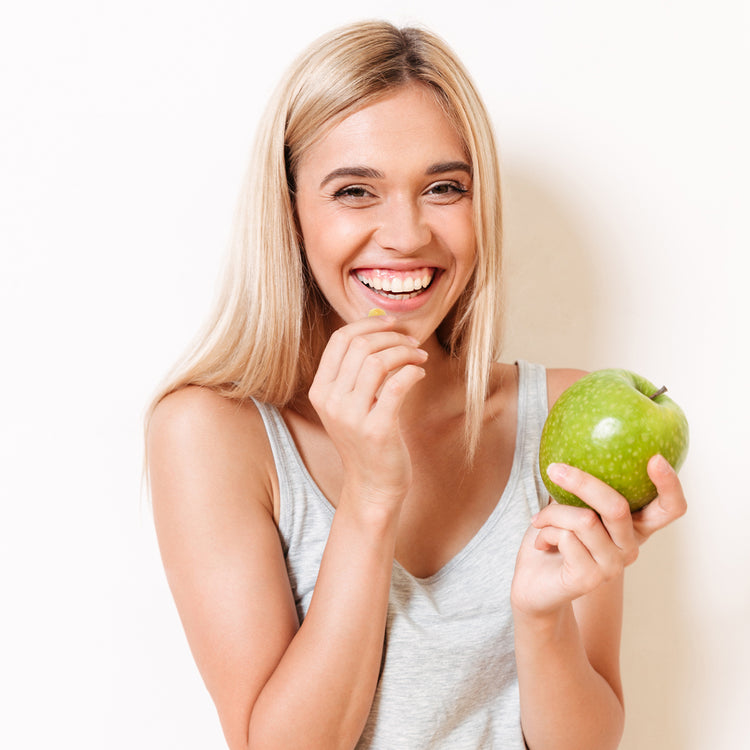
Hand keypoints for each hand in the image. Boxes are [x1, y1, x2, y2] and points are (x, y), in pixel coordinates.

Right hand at [308, 315, 427, 507]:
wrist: (372, 485)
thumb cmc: (366, 439)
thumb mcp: (349, 404)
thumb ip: (356, 370)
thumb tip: (379, 326)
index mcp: (320, 390)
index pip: (339, 340)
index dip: (368, 324)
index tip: (393, 324)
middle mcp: (331, 402)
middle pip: (361, 346)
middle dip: (393, 337)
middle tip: (413, 343)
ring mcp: (352, 417)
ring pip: (378, 362)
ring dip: (405, 352)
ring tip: (420, 357)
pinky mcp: (377, 430)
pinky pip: (397, 385)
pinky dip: (413, 372)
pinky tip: (420, 374)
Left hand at [511, 455, 686, 617]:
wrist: (533, 583)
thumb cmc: (553, 538)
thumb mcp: (570, 505)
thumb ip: (582, 486)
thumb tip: (577, 440)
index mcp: (633, 526)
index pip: (670, 508)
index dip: (669, 484)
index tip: (656, 458)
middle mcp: (629, 547)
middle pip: (617, 506)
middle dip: (583, 483)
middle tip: (555, 468)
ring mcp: (613, 566)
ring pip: (584, 520)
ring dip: (552, 514)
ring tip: (540, 521)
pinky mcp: (591, 578)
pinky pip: (566, 538)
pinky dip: (545, 532)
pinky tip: (540, 544)